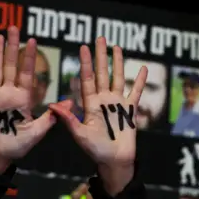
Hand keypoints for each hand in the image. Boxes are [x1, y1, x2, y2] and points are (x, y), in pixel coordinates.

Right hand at [0, 27, 66, 173]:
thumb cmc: (17, 146)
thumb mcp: (37, 131)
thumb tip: (69, 103)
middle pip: (11, 66)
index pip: (27, 73)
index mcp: (22, 98)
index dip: (30, 57)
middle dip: (13, 47)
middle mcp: (8, 93)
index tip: (33, 40)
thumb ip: (51, 117)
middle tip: (14, 28)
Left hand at [50, 37, 146, 193]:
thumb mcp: (80, 135)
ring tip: (117, 47)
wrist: (113, 161)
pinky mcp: (130, 110)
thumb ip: (69, 119)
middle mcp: (103, 100)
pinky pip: (136, 92)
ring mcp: (117, 104)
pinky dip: (140, 81)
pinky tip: (143, 68)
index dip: (85, 63)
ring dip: (118, 63)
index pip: (87, 79)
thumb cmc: (95, 150)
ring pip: (118, 78)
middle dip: (101, 56)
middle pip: (102, 73)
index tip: (82, 47)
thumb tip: (54, 105)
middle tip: (99, 38)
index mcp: (90, 104)